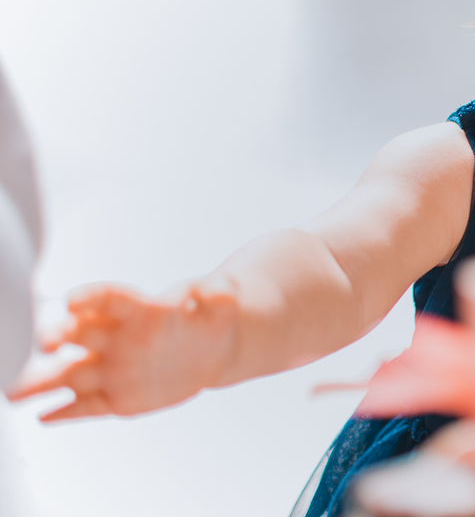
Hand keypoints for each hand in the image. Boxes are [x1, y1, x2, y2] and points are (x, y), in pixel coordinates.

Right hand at [7, 283, 237, 420]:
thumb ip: (218, 292)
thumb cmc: (212, 318)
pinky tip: (43, 417)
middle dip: (59, 335)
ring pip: (71, 374)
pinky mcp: (116, 397)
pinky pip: (87, 406)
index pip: (109, 299)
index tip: (71, 301)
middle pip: (80, 334)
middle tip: (43, 342)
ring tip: (14, 390)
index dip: (90, 297)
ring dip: (42, 381)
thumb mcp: (224, 301)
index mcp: (138, 309)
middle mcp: (115, 337)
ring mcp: (112, 368)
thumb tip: (217, 288)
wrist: (215, 351)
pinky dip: (66, 412)